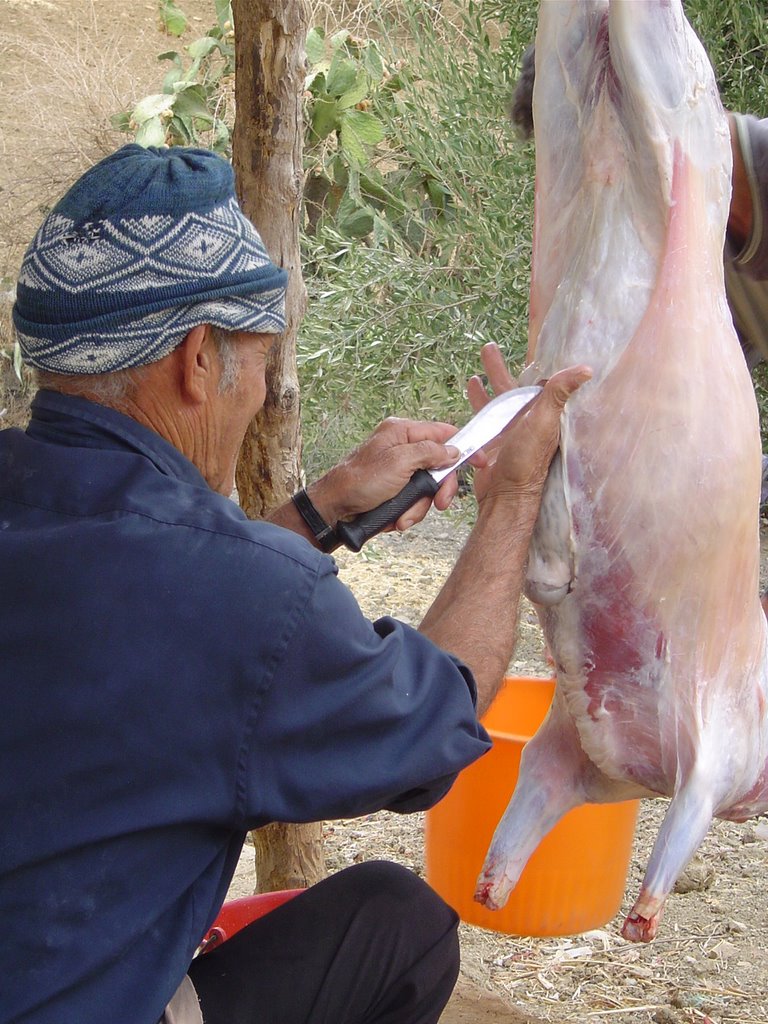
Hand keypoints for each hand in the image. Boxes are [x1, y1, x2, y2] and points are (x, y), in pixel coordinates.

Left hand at [309, 418, 468, 532]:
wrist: (333, 509)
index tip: (480, 462)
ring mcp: (398, 472)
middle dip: (438, 490)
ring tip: (402, 516)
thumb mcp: (399, 462)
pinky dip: (407, 514)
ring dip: (418, 508)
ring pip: (427, 490)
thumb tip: (452, 451)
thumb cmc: (359, 481)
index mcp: (402, 433)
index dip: (463, 447)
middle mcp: (402, 449)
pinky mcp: (394, 491)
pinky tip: (395, 519)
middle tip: (440, 504)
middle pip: (439, 467)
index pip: (443, 433)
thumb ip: (429, 452)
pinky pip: (413, 503)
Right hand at [467, 343, 590, 505]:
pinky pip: (482, 412)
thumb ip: (559, 394)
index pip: (543, 378)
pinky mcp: (491, 437)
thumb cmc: (527, 461)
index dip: (541, 360)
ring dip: (491, 376)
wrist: (504, 494)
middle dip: (503, 365)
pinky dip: (477, 397)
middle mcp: (526, 416)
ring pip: (498, 394)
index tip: (543, 337)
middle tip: (490, 345)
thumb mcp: (544, 423)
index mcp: (542, 410)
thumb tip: (586, 368)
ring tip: (483, 354)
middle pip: (514, 383)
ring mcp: (508, 426)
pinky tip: (471, 384)